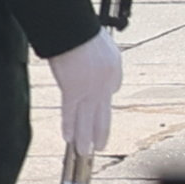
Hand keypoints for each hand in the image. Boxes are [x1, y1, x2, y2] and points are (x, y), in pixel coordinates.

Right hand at [48, 30, 116, 165]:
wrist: (77, 31)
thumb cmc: (84, 34)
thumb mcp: (104, 45)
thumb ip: (104, 60)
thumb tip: (102, 72)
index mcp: (115, 70)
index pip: (112, 91)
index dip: (104, 102)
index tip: (99, 113)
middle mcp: (106, 83)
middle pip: (103, 113)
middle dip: (101, 132)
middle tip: (101, 147)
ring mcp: (90, 89)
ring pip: (87, 119)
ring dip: (85, 138)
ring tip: (86, 152)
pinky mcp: (73, 91)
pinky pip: (70, 113)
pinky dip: (69, 126)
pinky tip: (69, 138)